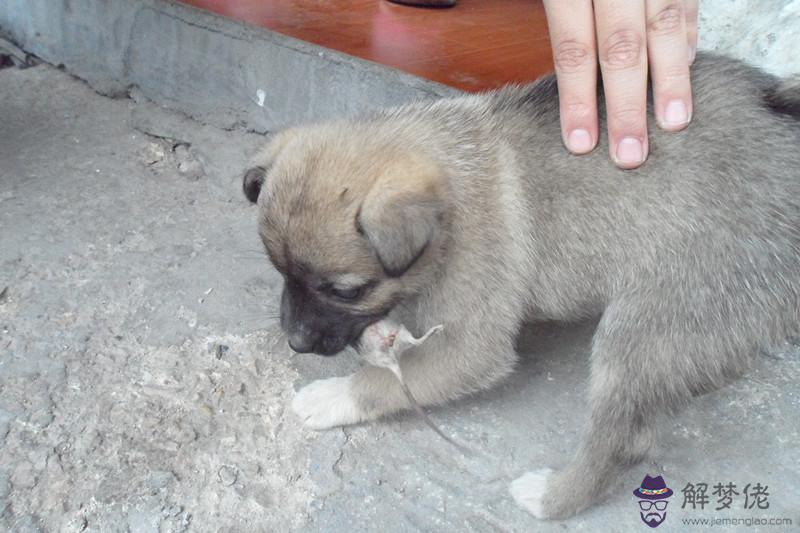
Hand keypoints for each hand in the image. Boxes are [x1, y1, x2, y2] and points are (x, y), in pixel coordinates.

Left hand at [543, 0, 697, 168]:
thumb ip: (559, 20)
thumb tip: (566, 79)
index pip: (574, 52)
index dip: (577, 101)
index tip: (581, 145)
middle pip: (621, 50)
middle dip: (627, 107)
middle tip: (630, 155)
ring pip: (664, 29)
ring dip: (671, 80)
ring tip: (674, 123)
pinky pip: (686, 4)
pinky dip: (687, 37)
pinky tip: (687, 66)